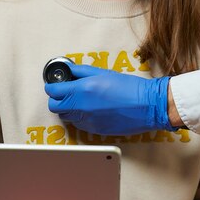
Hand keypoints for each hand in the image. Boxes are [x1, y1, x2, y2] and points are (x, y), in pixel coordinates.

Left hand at [45, 65, 174, 134]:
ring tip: (81, 101)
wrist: (147, 105)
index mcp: (82, 89)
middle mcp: (81, 107)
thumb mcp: (103, 72)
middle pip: (55, 106)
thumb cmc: (129, 88)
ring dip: (68, 108)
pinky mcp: (94, 130)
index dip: (52, 86)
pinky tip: (92, 110)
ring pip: (65, 117)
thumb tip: (68, 69)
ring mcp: (86, 120)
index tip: (55, 84)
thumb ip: (81, 71)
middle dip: (57, 99)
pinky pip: (79, 124)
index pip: (53, 91)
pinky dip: (80, 117)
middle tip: (66, 93)